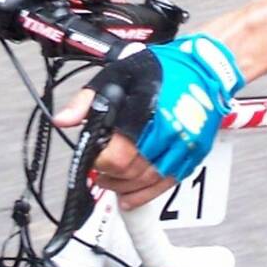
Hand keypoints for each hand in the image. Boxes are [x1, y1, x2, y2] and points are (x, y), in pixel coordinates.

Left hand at [55, 34, 243, 206]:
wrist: (204, 68)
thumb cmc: (162, 69)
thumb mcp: (116, 75)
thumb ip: (87, 100)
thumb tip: (62, 121)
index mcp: (145, 114)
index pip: (116, 156)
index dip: (99, 161)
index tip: (93, 155)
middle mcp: (166, 134)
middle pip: (130, 173)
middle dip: (109, 175)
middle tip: (98, 170)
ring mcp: (182, 146)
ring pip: (147, 182)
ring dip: (124, 187)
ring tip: (110, 182)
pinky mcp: (193, 155)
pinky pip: (166, 184)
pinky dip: (146, 195)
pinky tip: (129, 199)